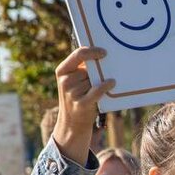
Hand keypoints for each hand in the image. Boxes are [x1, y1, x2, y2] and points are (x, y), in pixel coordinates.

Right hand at [53, 47, 113, 165]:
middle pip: (90, 69)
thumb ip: (82, 68)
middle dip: (98, 71)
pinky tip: (112, 83)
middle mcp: (65, 81)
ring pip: (94, 80)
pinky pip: (97, 90)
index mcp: (62, 70)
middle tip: (106, 73)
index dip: (93, 51)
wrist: (73, 123)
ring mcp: (72, 93)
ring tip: (97, 89)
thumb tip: (101, 55)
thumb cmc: (78, 97)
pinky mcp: (81, 103)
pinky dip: (106, 86)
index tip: (105, 52)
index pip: (78, 54)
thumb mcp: (74, 80)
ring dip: (100, 82)